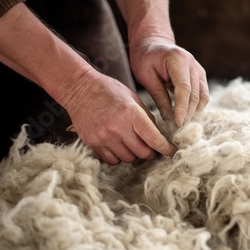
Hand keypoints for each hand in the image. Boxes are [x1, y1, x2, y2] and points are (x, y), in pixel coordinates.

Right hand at [62, 69, 176, 164]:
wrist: (79, 88)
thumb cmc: (109, 91)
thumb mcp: (133, 98)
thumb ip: (147, 118)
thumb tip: (159, 136)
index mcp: (131, 113)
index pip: (154, 139)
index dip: (165, 148)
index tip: (171, 152)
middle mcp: (118, 127)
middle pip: (143, 153)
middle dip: (150, 152)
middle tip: (151, 147)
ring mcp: (104, 137)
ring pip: (128, 158)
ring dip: (134, 154)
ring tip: (132, 142)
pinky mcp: (93, 143)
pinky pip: (112, 160)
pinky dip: (119, 156)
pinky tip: (119, 146)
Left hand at [129, 36, 208, 126]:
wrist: (153, 41)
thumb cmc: (145, 57)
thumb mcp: (145, 75)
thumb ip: (159, 96)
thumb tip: (169, 118)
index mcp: (178, 59)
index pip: (184, 88)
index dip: (182, 108)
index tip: (177, 123)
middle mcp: (192, 63)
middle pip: (195, 94)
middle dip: (188, 113)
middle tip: (178, 130)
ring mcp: (199, 69)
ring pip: (202, 96)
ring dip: (194, 112)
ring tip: (182, 126)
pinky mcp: (200, 76)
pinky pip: (202, 94)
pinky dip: (197, 107)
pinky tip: (187, 116)